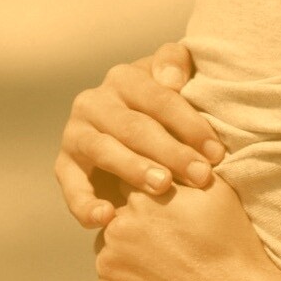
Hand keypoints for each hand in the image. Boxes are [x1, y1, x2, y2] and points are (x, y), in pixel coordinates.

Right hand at [52, 41, 225, 229]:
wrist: (130, 136)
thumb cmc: (164, 108)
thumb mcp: (174, 78)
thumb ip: (176, 62)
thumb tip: (172, 80)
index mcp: (124, 78)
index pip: (159, 99)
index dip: (189, 125)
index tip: (216, 153)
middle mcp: (94, 102)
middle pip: (134, 127)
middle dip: (170, 152)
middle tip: (201, 176)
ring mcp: (75, 133)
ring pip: (104, 150)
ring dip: (134, 169)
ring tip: (162, 187)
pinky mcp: (64, 166)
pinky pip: (72, 187)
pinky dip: (85, 204)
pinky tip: (106, 218)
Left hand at [94, 174, 276, 280]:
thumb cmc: (230, 249)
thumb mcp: (216, 195)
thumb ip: (183, 170)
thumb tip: (170, 159)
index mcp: (142, 196)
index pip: (131, 185)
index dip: (148, 198)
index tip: (163, 213)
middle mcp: (117, 226)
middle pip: (117, 220)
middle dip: (136, 229)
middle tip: (167, 247)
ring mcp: (109, 262)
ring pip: (112, 253)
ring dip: (128, 258)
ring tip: (164, 270)